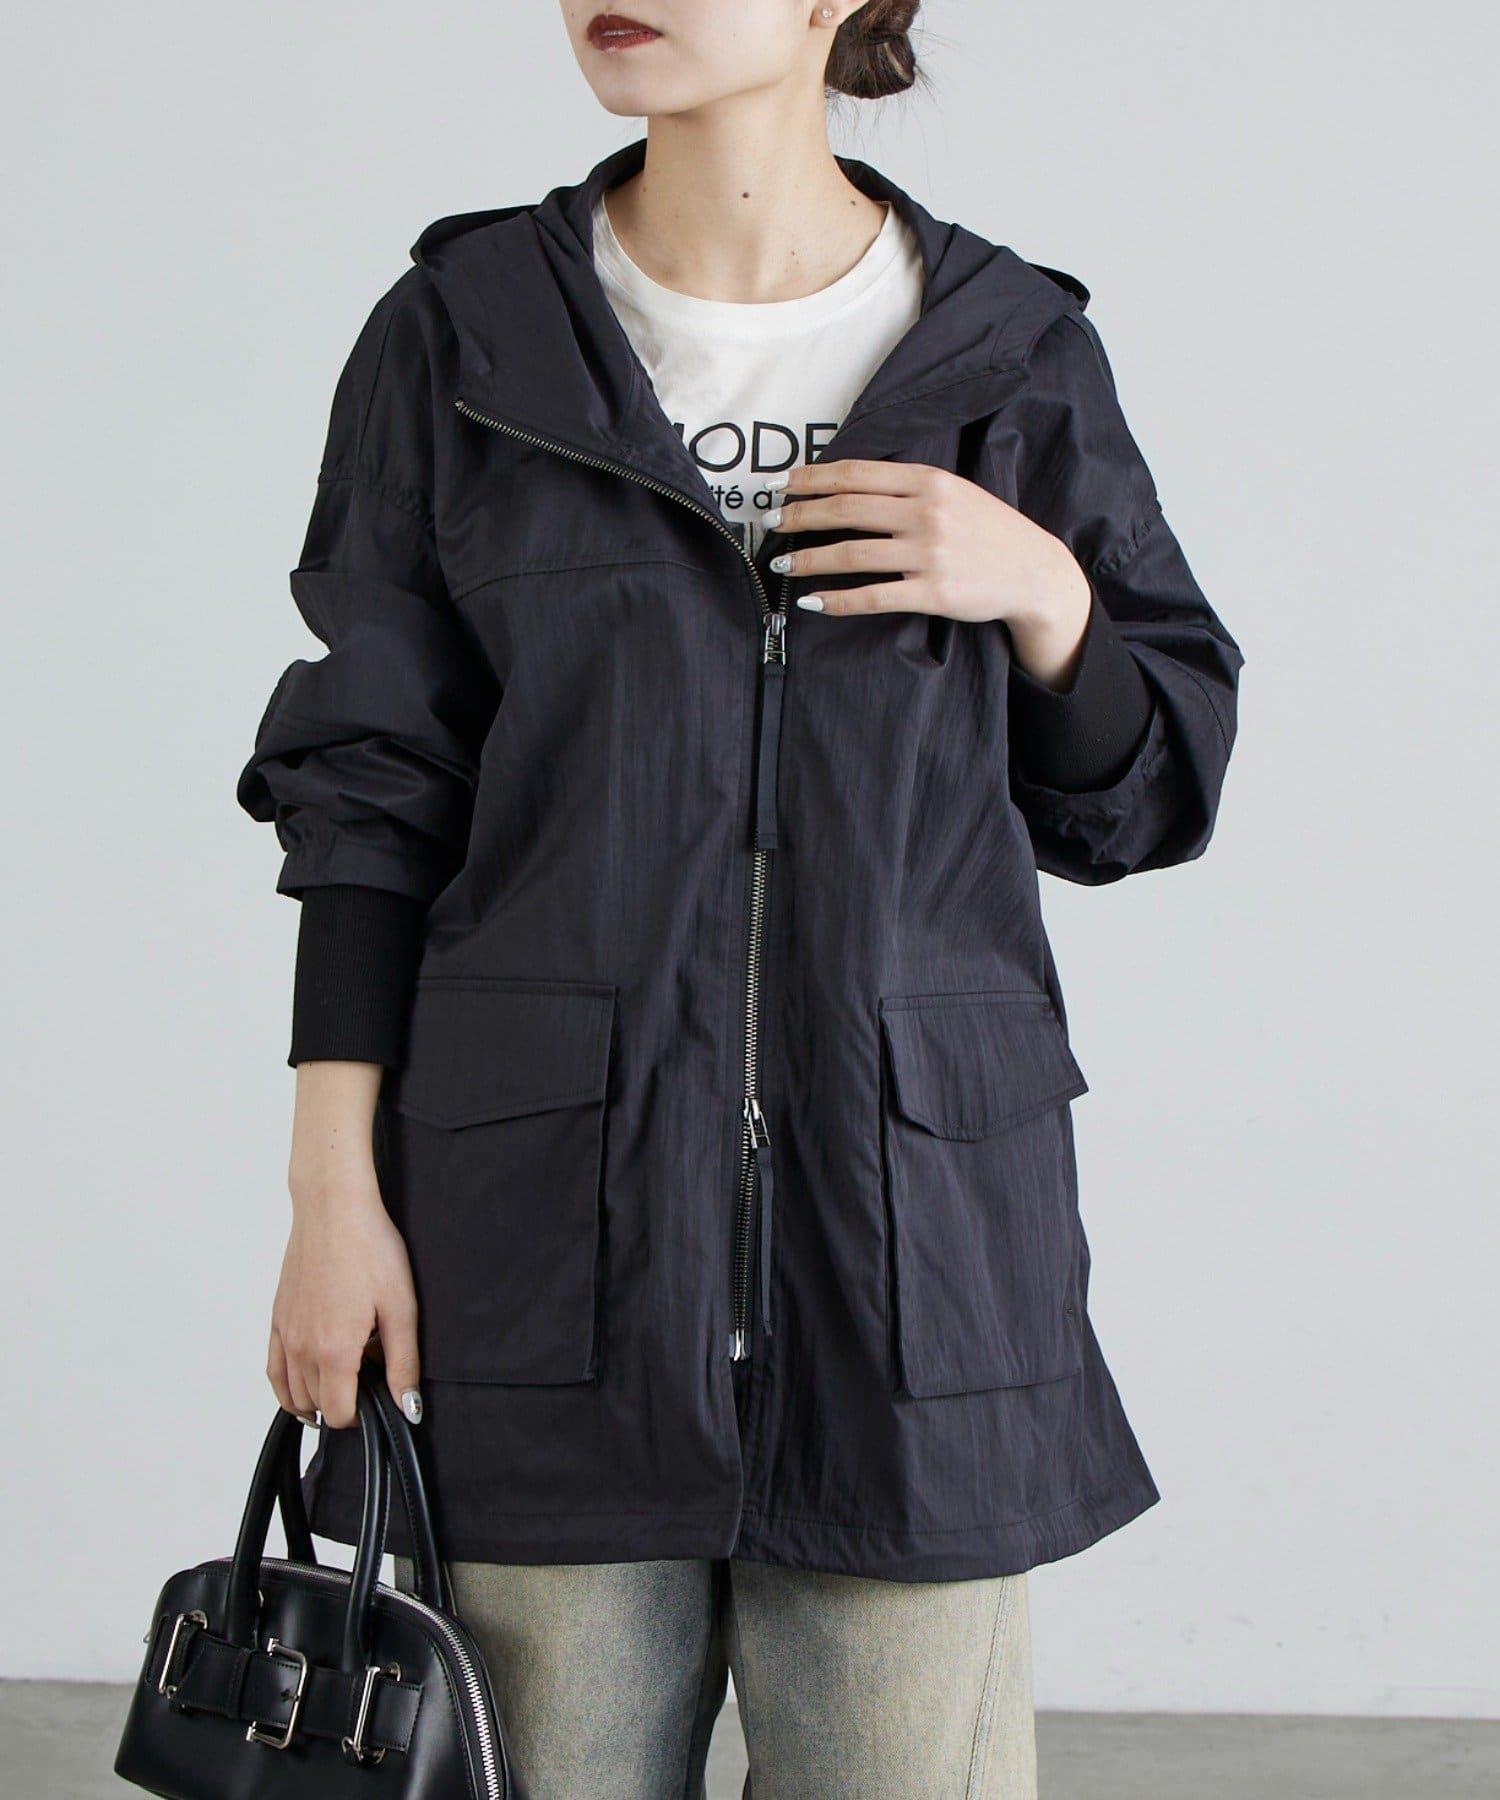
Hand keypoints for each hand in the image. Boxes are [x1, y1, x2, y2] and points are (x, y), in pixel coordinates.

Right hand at [267, 1062, 420, 1431]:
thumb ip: (403, 1363)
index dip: (363, 1416)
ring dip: (317, 1397)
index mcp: (333, 1352)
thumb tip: (407, 1408)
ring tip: (347, 1376)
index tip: (382, 1397)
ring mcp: (284, 1334)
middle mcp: (301, 1349)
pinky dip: (288, 1384)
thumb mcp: (401, 1308)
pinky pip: (273, 1369)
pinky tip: (308, 1376)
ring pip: (292, 1393)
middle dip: (344, 1403)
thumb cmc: (371, 1250)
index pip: (340, 1414)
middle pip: (316, 1406)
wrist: (333, 1208)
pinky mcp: (276, 1317)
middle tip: (372, 1376)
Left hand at [767, 460, 1093, 686]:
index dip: (811, 479)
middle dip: (799, 516)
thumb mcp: (955, 492)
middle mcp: (926, 512)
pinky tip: (813, 602)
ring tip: (783, 565)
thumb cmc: (989, 531)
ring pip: (851, 553)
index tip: (780, 486)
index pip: (855, 474)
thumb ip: (908, 486)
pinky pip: (873, 596)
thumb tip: (850, 484)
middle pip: (845, 509)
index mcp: (928, 481)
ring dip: (808, 559)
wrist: (1034, 572)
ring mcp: (929, 553)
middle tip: (769, 524)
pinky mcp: (933, 592)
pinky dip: (837, 600)